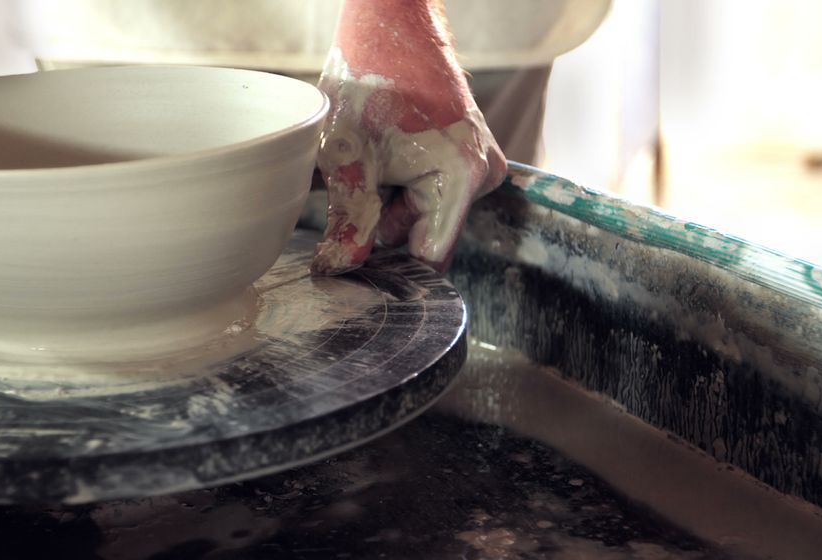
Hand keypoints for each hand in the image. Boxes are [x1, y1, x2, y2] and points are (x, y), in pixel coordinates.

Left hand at [311, 0, 506, 274]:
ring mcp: (482, 164)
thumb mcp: (348, 157)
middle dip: (384, 226)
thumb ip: (348, 220)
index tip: (352, 271)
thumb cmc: (369, 80)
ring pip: (426, 214)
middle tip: (351, 196)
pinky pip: (433, 192)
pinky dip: (402, 187)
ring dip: (390, 204)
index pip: (429, 257)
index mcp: (462, 178)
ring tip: (367, 165)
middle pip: (426, 235)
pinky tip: (383, 158)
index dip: (388, 268)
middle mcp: (484, 175)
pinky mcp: (470, 155)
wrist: (391, 25)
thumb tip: (336, 271)